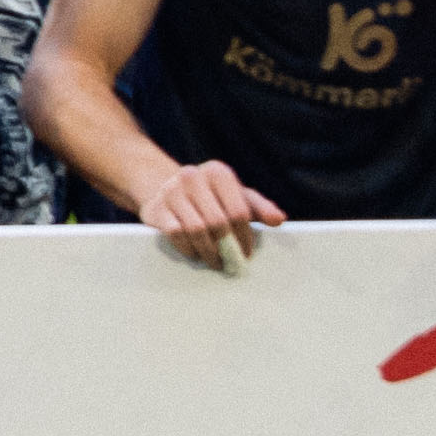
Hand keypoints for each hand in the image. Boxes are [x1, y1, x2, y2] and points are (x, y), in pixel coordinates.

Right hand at [134, 156, 282, 269]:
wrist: (166, 188)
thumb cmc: (210, 196)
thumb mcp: (236, 196)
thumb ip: (259, 207)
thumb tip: (279, 220)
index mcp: (218, 172)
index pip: (238, 210)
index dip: (245, 236)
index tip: (247, 253)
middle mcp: (193, 177)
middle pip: (218, 222)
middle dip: (228, 247)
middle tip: (233, 263)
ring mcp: (172, 191)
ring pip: (196, 230)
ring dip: (209, 252)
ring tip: (217, 262)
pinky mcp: (156, 208)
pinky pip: (176, 234)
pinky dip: (189, 248)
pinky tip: (196, 254)